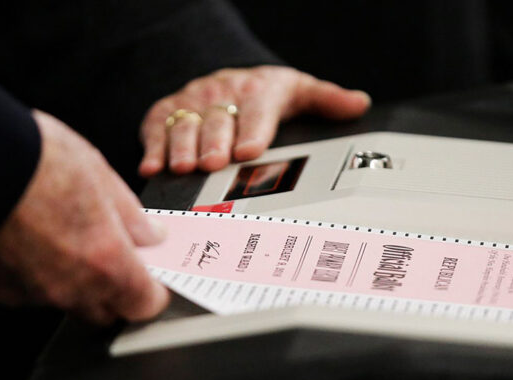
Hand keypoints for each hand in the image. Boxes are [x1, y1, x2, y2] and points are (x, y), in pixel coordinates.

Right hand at [0, 110, 169, 323]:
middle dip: (117, 289)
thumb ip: (130, 215)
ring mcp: (29, 293)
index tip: (153, 273)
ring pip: (67, 300)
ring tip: (66, 234)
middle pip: (107, 310)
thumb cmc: (29, 158)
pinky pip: (30, 291)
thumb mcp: (97, 173)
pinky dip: (39, 273)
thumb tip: (150, 236)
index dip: (153, 290)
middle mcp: (69, 288)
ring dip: (76, 280)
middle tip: (114, 253)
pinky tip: (32, 238)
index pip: (146, 304)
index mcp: (105, 261)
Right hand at [138, 66, 370, 175]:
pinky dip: (152, 148)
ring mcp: (191, 103)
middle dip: (215, 142)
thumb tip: (360, 104)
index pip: (257, 109)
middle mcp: (221, 93)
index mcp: (257, 89)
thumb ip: (327, 100)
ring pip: (185, 124)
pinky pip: (155, 129)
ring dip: (182, 146)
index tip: (250, 151)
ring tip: (183, 167)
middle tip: (214, 163)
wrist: (227, 78)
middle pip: (218, 119)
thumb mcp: (298, 92)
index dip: (253, 130)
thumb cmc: (265, 94)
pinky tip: (152, 168)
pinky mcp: (164, 112)